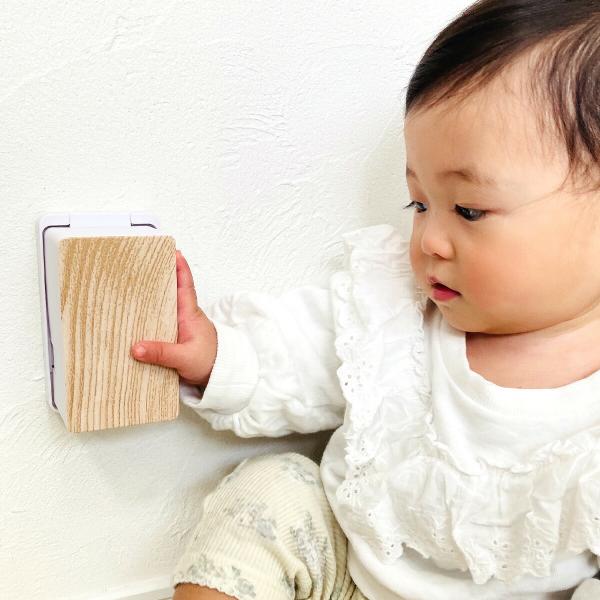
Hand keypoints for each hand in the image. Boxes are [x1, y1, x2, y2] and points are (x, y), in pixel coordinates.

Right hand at [130, 249, 217, 388]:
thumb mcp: (184, 359)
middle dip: (158, 275)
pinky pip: (157, 321)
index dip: (180, 267)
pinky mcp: (171, 335)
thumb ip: (162, 354)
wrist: (217, 375)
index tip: (173, 251)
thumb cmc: (208, 361)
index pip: (185, 285)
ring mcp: (177, 324)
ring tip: (129, 283)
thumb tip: (136, 349)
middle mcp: (182, 315)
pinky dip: (146, 317)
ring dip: (149, 296)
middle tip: (141, 261)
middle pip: (170, 290)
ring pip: (162, 305)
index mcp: (189, 314)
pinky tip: (132, 316)